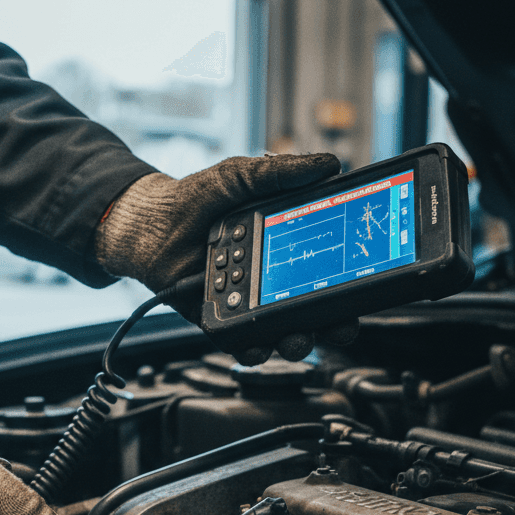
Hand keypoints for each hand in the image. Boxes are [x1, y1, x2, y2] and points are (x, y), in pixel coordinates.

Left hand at [95, 153, 356, 361]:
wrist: (148, 222)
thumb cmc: (194, 199)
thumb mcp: (241, 177)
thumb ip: (280, 173)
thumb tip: (327, 165)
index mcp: (285, 245)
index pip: (327, 267)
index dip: (349, 281)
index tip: (367, 284)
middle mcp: (270, 277)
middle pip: (313, 310)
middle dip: (331, 325)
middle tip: (338, 328)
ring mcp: (245, 301)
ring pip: (281, 332)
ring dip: (296, 341)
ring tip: (297, 339)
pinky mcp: (218, 319)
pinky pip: (241, 342)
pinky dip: (253, 349)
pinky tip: (258, 346)